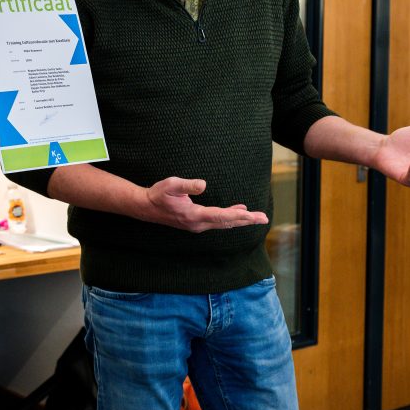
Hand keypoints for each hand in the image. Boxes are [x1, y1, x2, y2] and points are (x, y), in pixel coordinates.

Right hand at [142, 177, 267, 231]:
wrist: (145, 207)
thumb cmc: (158, 194)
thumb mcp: (171, 185)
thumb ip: (187, 185)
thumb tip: (203, 184)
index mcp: (194, 215)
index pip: (222, 216)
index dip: (240, 216)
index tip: (254, 216)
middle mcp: (198, 224)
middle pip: (227, 223)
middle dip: (246, 220)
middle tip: (264, 218)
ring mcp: (196, 225)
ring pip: (223, 224)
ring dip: (239, 220)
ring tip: (255, 216)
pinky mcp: (195, 223)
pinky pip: (217, 222)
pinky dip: (229, 218)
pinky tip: (237, 212)